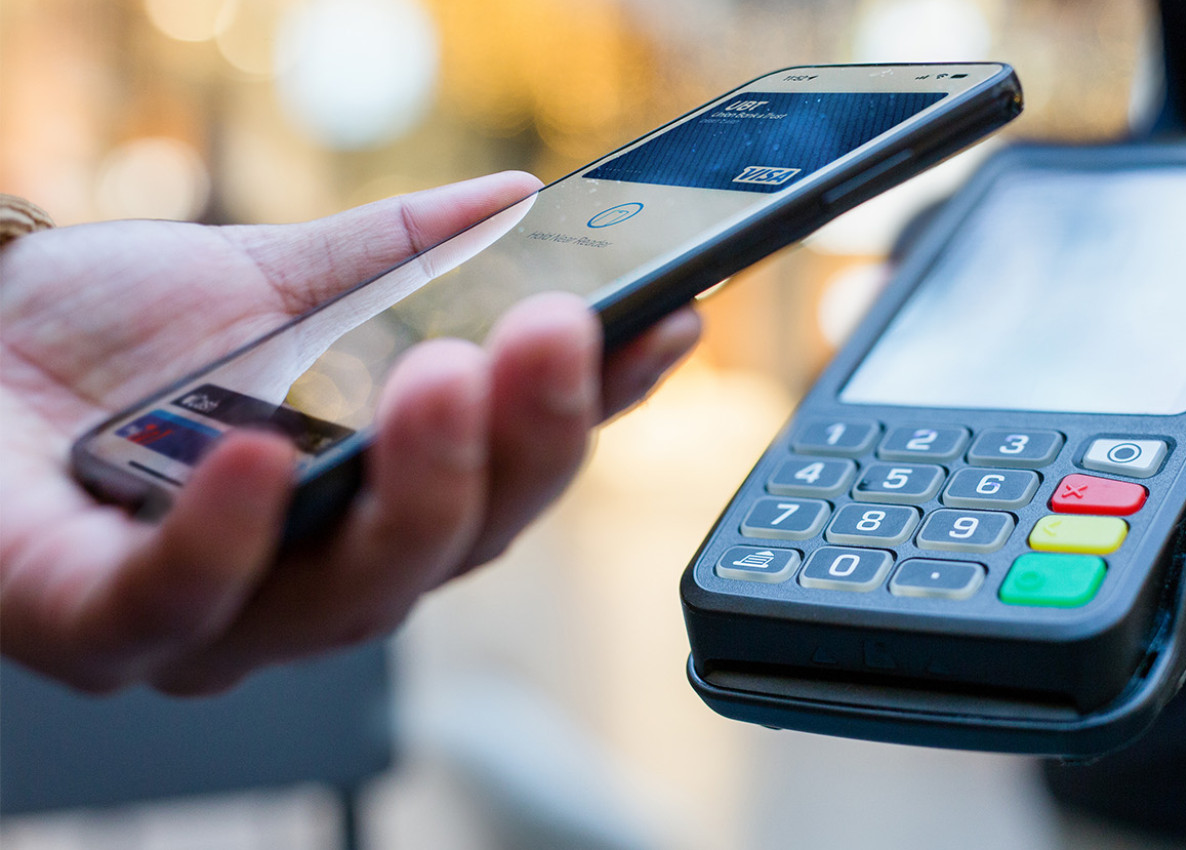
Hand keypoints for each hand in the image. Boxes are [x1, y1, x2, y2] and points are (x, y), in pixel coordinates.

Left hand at [0, 173, 699, 691]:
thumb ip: (401, 256)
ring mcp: (216, 618)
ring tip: (445, 373)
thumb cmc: (105, 343)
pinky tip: (262, 454)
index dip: (598, 406)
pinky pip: (179, 607)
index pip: (512, 468)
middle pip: (458, 547)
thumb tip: (525, 205)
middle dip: (524, 443)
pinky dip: (234, 539)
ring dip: (416, 490)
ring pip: (353, 599)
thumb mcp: (275, 281)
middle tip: (557, 334)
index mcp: (377, 500)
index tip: (668, 319)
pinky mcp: (95, 625)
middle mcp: (317, 578)